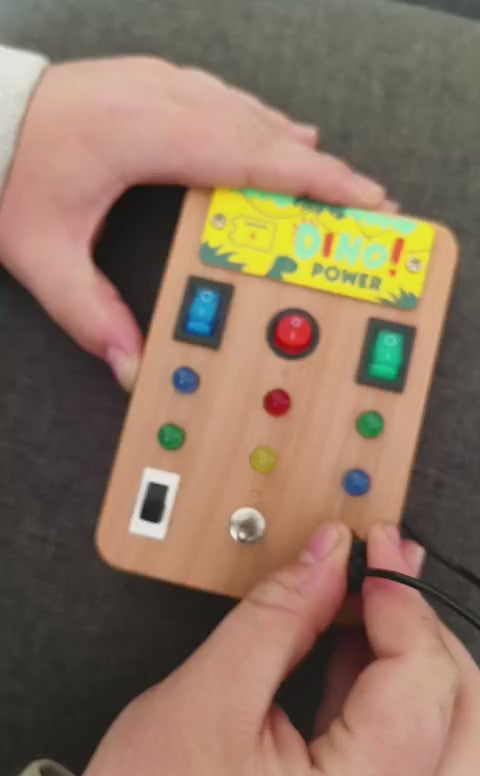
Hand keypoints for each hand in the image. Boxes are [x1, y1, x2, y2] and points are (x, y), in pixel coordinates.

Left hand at [0, 57, 391, 388]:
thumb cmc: (7, 171)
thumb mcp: (42, 254)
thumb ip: (89, 316)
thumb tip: (128, 367)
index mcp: (144, 135)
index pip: (249, 157)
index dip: (311, 181)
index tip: (358, 198)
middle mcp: (160, 98)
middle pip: (262, 132)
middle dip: (320, 169)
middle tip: (366, 199)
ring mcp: (157, 82)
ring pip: (246, 110)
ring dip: (291, 145)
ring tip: (330, 175)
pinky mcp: (150, 81)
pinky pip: (224, 98)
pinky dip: (258, 121)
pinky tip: (275, 132)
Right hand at [49, 523, 479, 775]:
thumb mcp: (208, 695)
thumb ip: (281, 614)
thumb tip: (328, 557)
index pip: (422, 682)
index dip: (402, 600)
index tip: (375, 551)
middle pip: (464, 714)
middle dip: (422, 628)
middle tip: (382, 575)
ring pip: (450, 740)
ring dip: (412, 661)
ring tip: (364, 608)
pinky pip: (411, 760)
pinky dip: (390, 697)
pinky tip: (352, 654)